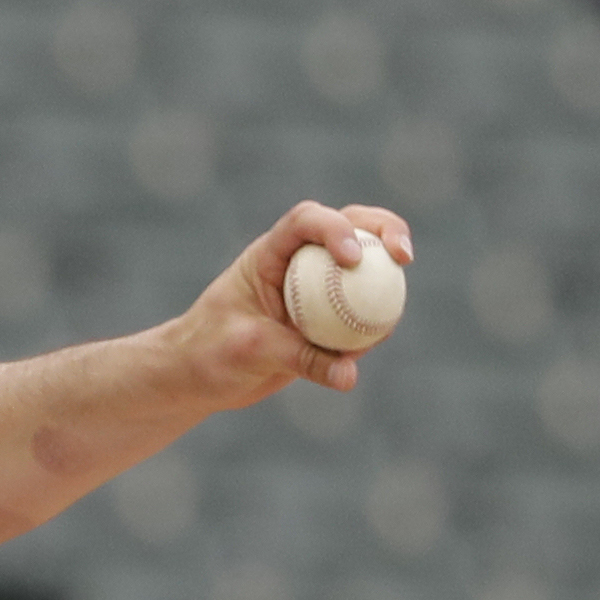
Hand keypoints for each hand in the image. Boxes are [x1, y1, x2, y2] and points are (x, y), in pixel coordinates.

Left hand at [179, 200, 414, 406]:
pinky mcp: (327, 319)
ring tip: (384, 323)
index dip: (335, 228)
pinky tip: (363, 350)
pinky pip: (362, 315)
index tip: (353, 258)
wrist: (195, 377)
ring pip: (365, 270)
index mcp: (268, 255)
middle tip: (404, 257)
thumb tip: (350, 375)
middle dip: (385, 230)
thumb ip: (301, 358)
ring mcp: (316, 289)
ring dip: (387, 282)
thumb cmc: (208, 352)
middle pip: (350, 227)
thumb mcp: (250, 350)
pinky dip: (374, 326)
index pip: (305, 221)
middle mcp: (297, 264)